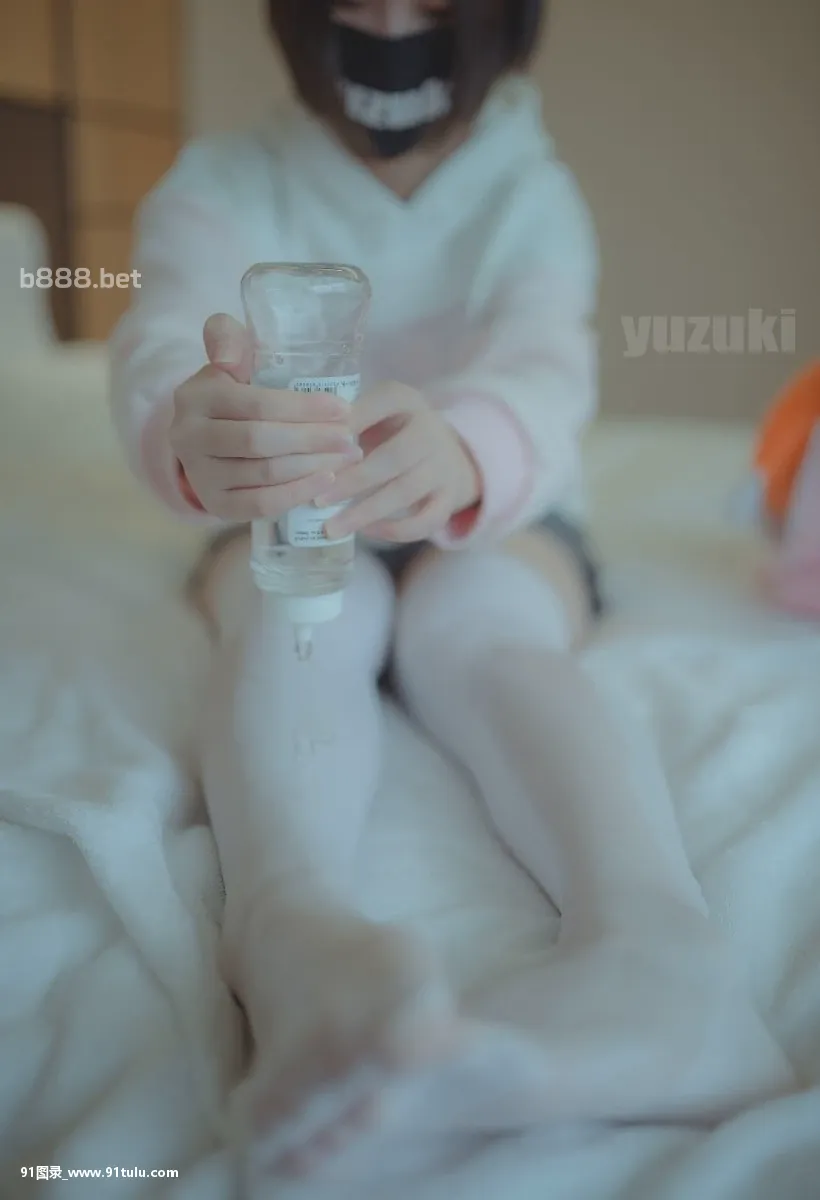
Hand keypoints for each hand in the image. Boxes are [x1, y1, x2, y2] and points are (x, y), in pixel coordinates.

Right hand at [170, 314, 361, 520]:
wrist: (206, 435)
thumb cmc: (231, 388)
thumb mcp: (228, 356)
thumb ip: (228, 338)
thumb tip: (232, 359)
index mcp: (195, 396)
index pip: (257, 404)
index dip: (303, 408)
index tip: (343, 409)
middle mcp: (189, 438)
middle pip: (261, 441)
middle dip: (313, 439)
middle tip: (350, 438)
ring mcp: (200, 475)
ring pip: (265, 474)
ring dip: (313, 466)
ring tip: (347, 457)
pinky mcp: (215, 504)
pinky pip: (261, 504)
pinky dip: (297, 493)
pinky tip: (326, 481)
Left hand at [319, 382, 481, 542]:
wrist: (445, 450)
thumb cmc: (393, 428)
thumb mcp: (375, 410)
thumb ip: (348, 417)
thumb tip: (309, 439)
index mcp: (407, 401)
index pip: (383, 403)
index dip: (352, 421)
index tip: (316, 441)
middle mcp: (430, 432)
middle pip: (392, 458)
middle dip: (352, 481)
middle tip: (318, 501)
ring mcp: (443, 467)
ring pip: (405, 492)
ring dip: (366, 512)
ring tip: (331, 528)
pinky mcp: (449, 498)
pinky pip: (426, 520)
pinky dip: (395, 531)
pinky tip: (366, 532)